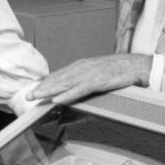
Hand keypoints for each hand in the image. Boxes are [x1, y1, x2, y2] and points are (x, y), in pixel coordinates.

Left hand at [28, 54, 151, 105]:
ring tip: (37, 97)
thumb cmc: (118, 70)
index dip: (45, 82)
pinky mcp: (98, 81)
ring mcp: (90, 74)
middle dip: (42, 87)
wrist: (136, 65)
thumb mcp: (98, 73)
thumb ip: (84, 79)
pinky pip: (80, 89)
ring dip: (49, 90)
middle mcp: (82, 68)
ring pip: (65, 83)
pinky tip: (57, 99)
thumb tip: (73, 88)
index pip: (59, 75)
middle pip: (58, 78)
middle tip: (28, 95)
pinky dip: (68, 94)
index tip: (33, 90)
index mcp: (81, 66)